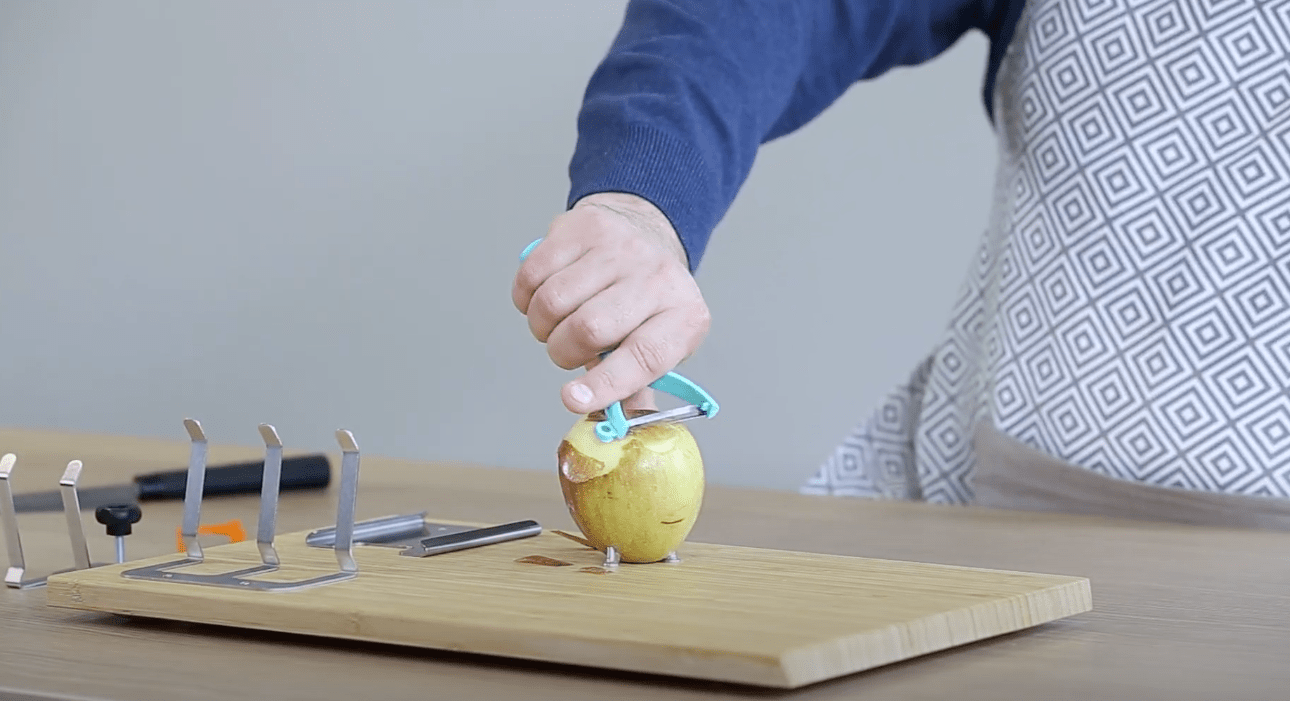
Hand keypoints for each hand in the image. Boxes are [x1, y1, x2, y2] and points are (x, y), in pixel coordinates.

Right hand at [513, 192, 710, 413]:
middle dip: (564, 352)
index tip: (572, 400)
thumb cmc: (645, 303)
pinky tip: (542, 298)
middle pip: (589, 328)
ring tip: (557, 324)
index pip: (644, 356)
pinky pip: (533, 274)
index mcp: (684, 316)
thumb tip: (614, 429)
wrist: (642, 229)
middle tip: (567, 351)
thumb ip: (634, 389)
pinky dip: (526, 299)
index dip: (606, 384)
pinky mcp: (582, 227)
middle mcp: (657, 277)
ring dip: (543, 327)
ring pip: (553, 302)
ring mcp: (619, 247)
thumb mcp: (658, 344)